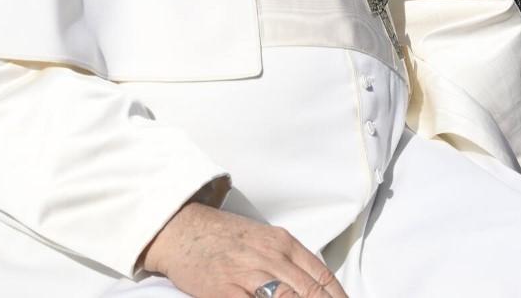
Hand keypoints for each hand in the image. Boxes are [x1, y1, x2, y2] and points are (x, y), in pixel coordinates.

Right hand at [143, 203, 347, 297]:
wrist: (182, 229)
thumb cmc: (225, 237)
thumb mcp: (265, 240)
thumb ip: (289, 261)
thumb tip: (314, 286)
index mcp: (284, 243)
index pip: (322, 276)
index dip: (337, 297)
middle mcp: (271, 256)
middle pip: (309, 291)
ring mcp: (248, 273)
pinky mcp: (224, 289)